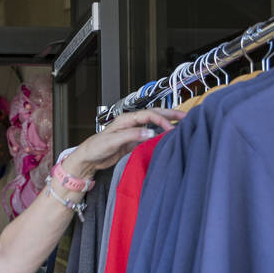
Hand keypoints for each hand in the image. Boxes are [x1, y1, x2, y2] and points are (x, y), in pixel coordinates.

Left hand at [60, 108, 182, 179]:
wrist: (89, 158)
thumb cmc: (96, 147)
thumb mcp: (113, 141)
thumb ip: (131, 135)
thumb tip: (149, 132)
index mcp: (126, 119)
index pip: (149, 115)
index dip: (161, 119)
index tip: (170, 128)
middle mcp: (131, 123)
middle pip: (154, 114)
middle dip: (170, 114)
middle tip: (185, 116)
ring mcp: (133, 132)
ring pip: (154, 124)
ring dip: (167, 123)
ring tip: (181, 124)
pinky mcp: (134, 141)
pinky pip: (150, 136)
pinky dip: (160, 135)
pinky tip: (167, 138)